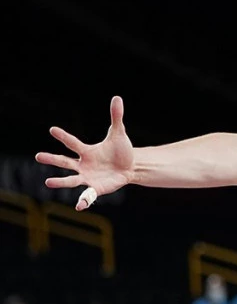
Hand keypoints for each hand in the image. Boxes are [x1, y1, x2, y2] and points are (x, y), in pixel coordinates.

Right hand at [36, 96, 134, 210]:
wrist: (131, 167)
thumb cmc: (121, 150)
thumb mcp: (119, 134)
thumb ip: (116, 117)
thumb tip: (117, 98)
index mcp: (86, 151)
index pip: (72, 143)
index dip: (63, 136)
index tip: (52, 129)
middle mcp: (83, 164)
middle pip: (65, 162)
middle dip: (52, 159)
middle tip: (38, 156)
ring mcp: (88, 177)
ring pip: (71, 180)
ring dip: (61, 182)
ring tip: (48, 182)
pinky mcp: (96, 188)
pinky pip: (88, 196)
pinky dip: (84, 201)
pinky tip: (79, 206)